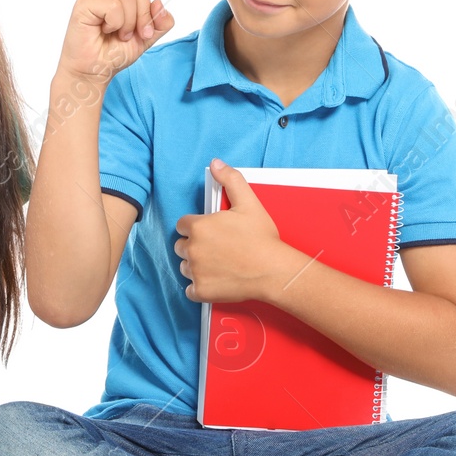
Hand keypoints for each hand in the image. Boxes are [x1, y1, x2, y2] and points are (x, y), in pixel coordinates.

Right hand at [56, 0, 175, 84]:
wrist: (93, 73)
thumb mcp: (145, 39)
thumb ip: (158, 22)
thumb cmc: (113, 55)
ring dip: (130, 22)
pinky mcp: (85, 2)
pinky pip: (115, 6)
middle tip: (132, 35)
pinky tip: (104, 31)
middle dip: (143, 15)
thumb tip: (159, 3)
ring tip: (117, 34)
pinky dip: (117, 23)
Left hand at [173, 160, 286, 303]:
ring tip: (218, 264)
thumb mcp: (248, 202)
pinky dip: (199, 287)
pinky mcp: (201, 291)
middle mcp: (193, 249)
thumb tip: (216, 163)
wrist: (274, 270)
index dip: (196, 227)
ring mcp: (196, 272)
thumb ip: (230, 179)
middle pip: (181, 246)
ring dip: (196, 266)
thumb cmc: (262, 238)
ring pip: (185, 267)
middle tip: (216, 248)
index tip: (210, 232)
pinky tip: (216, 280)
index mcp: (199, 227)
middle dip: (194, 246)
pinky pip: (190, 290)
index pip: (183, 225)